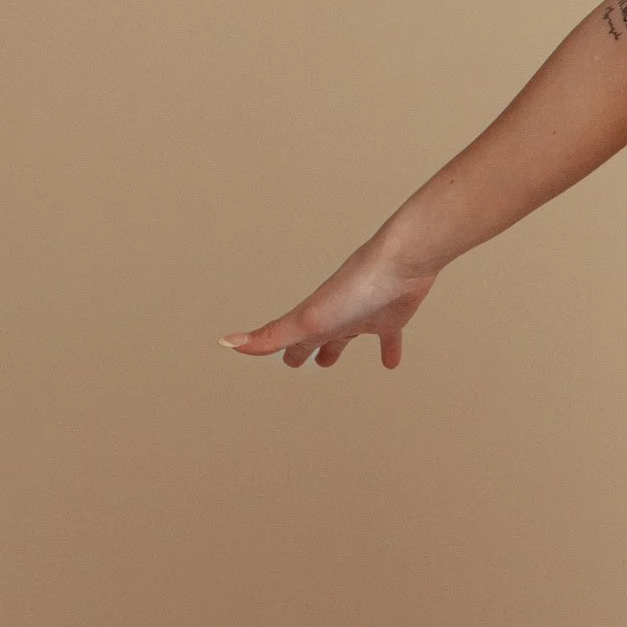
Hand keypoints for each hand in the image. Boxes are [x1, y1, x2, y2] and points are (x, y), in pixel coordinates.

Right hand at [220, 237, 434, 370]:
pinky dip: (388, 349)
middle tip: (297, 360)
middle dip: (305, 349)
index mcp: (315, 319)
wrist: (400, 264)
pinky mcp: (392, 315)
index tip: (277, 360)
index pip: (292, 339)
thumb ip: (271, 335)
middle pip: (317, 337)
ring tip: (331, 358)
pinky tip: (391, 362)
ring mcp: (364, 314)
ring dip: (339, 346)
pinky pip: (388, 336)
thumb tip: (225, 343)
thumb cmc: (354, 288)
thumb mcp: (307, 319)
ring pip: (347, 334)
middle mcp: (336, 315)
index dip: (284, 351)